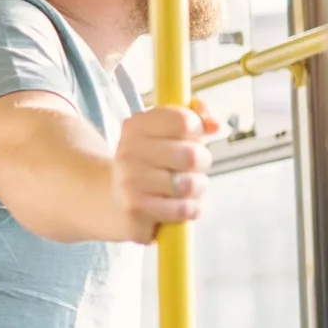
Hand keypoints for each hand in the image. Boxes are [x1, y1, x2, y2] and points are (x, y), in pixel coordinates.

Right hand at [111, 104, 222, 234]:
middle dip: (201, 162)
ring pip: (189, 184)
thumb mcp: (168, 132)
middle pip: (191, 155)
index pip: (183, 121)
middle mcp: (128, 152)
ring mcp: (130, 183)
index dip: (196, 130)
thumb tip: (215, 125)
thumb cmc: (151, 163)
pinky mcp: (136, 211)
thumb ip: (197, 116)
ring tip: (183, 187)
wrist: (113, 201)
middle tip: (189, 167)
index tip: (189, 137)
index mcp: (135, 126)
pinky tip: (177, 205)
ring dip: (196, 188)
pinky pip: (183, 209)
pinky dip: (188, 209)